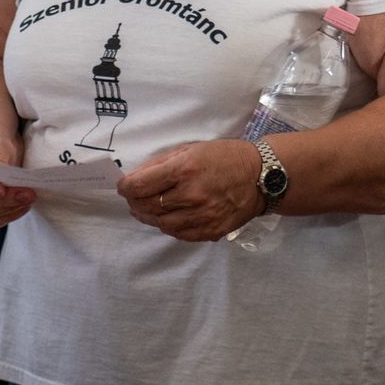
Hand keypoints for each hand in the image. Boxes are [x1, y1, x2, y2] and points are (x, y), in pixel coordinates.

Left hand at [118, 139, 264, 240]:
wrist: (261, 176)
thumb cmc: (224, 157)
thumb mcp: (190, 149)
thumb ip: (160, 164)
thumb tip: (134, 178)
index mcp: (184, 169)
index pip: (140, 186)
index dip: (126, 187)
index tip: (124, 186)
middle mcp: (192, 195)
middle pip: (147, 206)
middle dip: (134, 202)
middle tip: (133, 198)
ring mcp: (202, 216)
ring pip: (161, 224)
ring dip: (148, 217)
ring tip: (145, 209)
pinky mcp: (211, 230)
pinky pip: (180, 234)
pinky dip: (168, 227)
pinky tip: (166, 218)